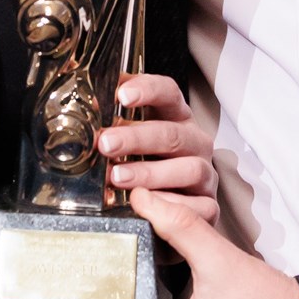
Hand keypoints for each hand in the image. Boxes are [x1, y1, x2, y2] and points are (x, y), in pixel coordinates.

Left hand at [97, 75, 217, 222]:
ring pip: (189, 169)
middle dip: (136, 138)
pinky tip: (146, 206)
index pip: (168, 93)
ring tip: (118, 177)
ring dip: (150, 173)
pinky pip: (198, 206)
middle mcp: (195, 142)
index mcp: (178, 118)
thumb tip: (89, 102)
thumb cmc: (148, 163)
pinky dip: (172, 206)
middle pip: (172, 134)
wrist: (176, 208)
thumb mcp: (132, 136)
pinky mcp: (209, 205)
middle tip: (106, 143)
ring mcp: (205, 174)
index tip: (122, 96)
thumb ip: (115, 118)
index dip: (147, 90)